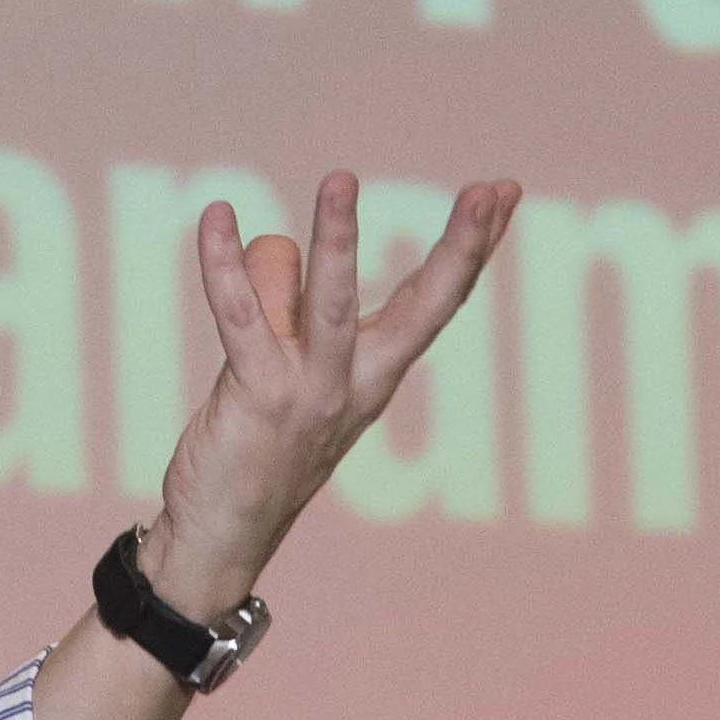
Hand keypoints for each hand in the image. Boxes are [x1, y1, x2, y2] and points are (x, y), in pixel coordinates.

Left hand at [143, 171, 519, 617]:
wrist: (222, 539)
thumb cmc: (254, 449)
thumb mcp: (284, 369)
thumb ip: (284, 305)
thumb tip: (271, 244)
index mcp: (374, 377)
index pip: (436, 300)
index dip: (473, 246)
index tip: (505, 192)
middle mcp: (355, 384)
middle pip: (423, 306)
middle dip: (461, 246)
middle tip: (491, 193)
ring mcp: (310, 392)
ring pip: (334, 300)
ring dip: (337, 238)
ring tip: (342, 180)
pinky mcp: (258, 396)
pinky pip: (239, 314)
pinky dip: (222, 263)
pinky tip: (214, 218)